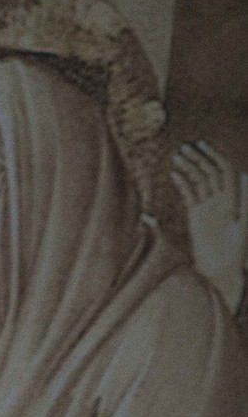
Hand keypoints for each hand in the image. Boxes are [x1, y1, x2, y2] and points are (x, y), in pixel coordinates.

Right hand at [171, 142, 246, 314]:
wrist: (220, 271)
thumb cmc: (235, 253)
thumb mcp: (242, 226)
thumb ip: (244, 202)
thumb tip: (245, 175)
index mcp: (233, 198)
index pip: (224, 170)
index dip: (214, 156)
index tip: (202, 146)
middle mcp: (221, 199)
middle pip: (210, 172)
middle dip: (198, 158)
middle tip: (183, 147)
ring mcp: (209, 206)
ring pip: (198, 181)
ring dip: (189, 168)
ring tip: (176, 157)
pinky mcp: (197, 216)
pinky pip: (190, 195)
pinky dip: (182, 184)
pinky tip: (175, 175)